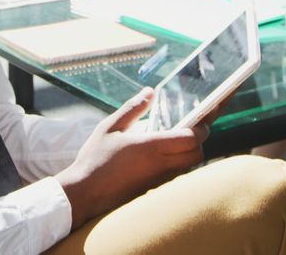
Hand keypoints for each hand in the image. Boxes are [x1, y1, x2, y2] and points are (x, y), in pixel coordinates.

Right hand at [56, 87, 207, 229]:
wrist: (84, 194)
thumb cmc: (94, 159)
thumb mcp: (109, 127)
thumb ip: (132, 108)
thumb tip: (150, 92)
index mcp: (152, 147)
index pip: (192, 137)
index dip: (201, 127)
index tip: (202, 116)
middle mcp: (161, 165)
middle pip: (197, 154)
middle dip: (199, 140)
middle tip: (192, 126)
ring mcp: (159, 180)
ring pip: (189, 166)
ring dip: (190, 152)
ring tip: (179, 137)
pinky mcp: (155, 190)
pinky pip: (176, 175)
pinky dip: (179, 163)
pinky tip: (165, 154)